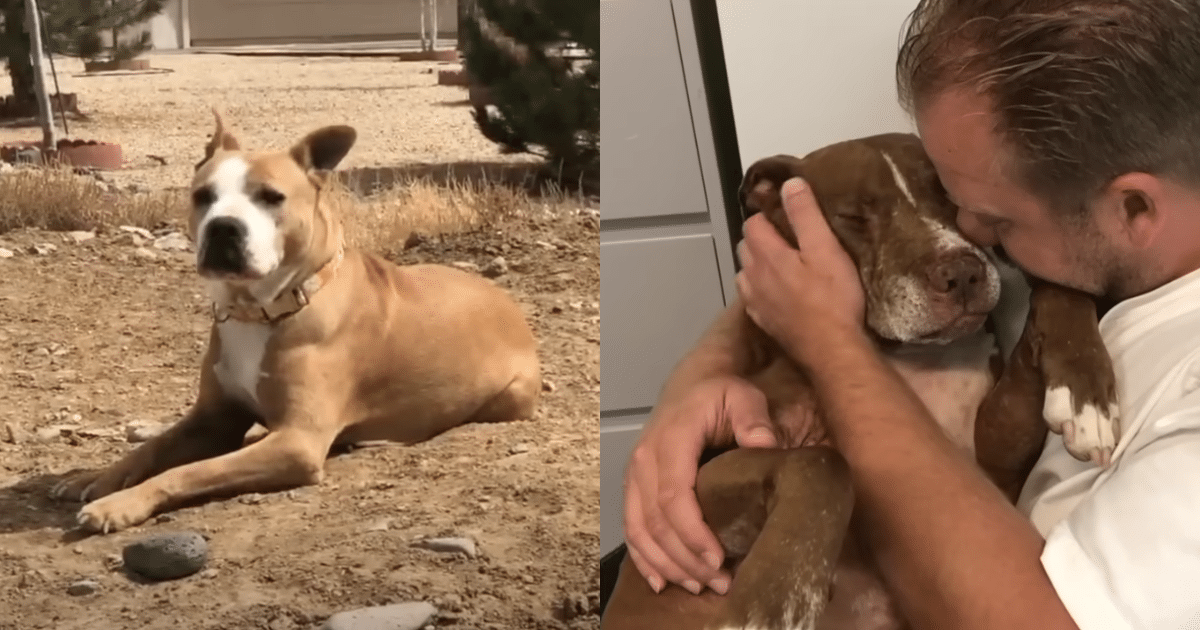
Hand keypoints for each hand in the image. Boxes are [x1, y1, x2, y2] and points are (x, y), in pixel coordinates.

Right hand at [624, 375, 793, 595]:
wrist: (692, 381)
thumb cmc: (720, 392)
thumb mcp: (743, 396)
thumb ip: (753, 419)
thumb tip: (765, 446)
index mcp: (670, 441)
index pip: (674, 496)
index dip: (693, 533)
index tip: (718, 559)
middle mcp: (644, 460)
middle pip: (656, 521)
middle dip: (686, 559)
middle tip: (720, 583)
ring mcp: (634, 474)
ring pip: (640, 529)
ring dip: (666, 564)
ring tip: (699, 587)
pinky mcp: (632, 486)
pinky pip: (630, 527)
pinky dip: (643, 557)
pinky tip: (661, 581)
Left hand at [736, 178, 865, 358]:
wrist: (832, 350)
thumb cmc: (833, 298)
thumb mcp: (826, 249)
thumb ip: (805, 215)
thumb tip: (790, 184)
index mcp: (767, 255)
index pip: (752, 223)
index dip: (767, 215)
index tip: (786, 214)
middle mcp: (753, 277)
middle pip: (746, 247)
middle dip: (761, 238)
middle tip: (789, 238)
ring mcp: (755, 302)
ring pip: (746, 273)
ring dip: (759, 264)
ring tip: (784, 264)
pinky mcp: (762, 322)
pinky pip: (753, 297)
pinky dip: (761, 288)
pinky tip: (779, 292)